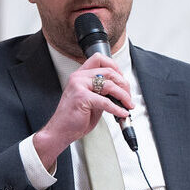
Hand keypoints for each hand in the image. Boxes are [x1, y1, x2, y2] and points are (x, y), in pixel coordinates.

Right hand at [33, 52, 132, 170]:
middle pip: (109, 71)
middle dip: (124, 85)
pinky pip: (106, 102)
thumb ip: (103, 92)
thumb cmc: (74, 117)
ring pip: (109, 85)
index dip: (115, 68)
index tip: (123, 80)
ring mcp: (79, 86)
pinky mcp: (82, 97)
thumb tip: (120, 92)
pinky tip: (121, 113)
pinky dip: (117, 108)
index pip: (100, 59)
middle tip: (128, 96)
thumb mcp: (91, 100)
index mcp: (81, 75)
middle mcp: (79, 77)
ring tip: (127, 105)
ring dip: (123, 96)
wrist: (61, 130)